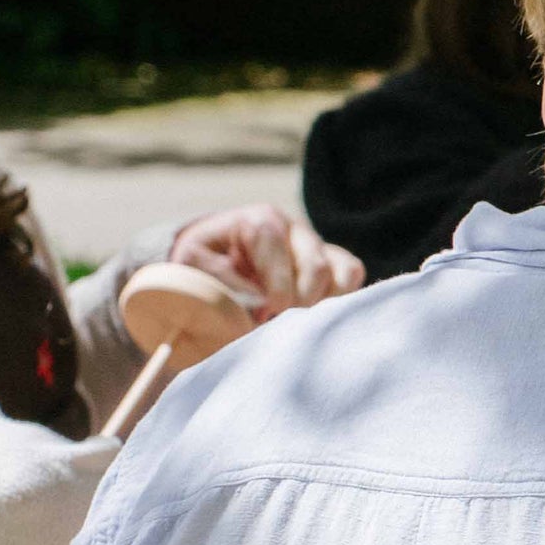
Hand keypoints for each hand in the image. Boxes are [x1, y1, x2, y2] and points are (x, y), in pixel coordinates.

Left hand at [167, 205, 362, 318]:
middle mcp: (295, 229)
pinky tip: (314, 314)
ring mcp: (317, 244)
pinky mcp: (332, 260)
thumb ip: (220, 281)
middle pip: (318, 267)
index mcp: (260, 221)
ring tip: (298, 320)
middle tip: (280, 324)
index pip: (281, 255)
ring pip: (343, 271)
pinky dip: (341, 298)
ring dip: (324, 303)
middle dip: (301, 302)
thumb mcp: (192, 264)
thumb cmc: (202, 262)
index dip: (277, 292)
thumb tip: (258, 307)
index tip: (263, 317)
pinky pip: (352, 275)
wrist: (212, 258)